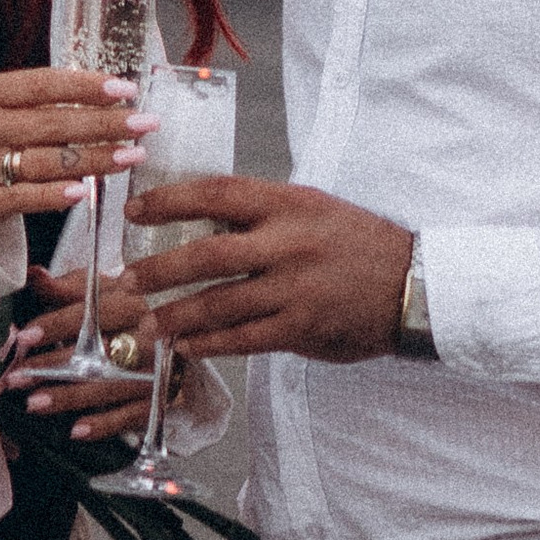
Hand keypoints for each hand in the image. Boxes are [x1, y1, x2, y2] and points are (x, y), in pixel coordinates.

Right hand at [0, 66, 146, 234]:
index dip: (85, 86)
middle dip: (105, 123)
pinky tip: (87, 190)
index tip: (125, 90)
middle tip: (145, 124)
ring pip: (48, 161)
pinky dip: (58, 194)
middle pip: (53, 124)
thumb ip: (41, 104)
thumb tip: (108, 98)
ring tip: (132, 156)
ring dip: (96, 158)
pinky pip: (27, 197)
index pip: (42, 84)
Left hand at [4, 265, 153, 428]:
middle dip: (54, 366)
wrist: (184, 334)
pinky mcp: (163, 398)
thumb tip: (33, 274)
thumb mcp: (106, 291)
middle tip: (17, 376)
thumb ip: (69, 287)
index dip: (57, 325)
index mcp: (134, 302)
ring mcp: (158, 370)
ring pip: (111, 385)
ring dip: (70, 397)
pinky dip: (104, 425)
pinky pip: (132, 415)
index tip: (25, 336)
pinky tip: (76, 430)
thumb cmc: (132, 311)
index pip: (93, 313)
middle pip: (99, 352)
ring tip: (34, 403)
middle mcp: (150, 336)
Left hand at [133, 174, 412, 362]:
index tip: (135, 211)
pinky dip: (209, 343)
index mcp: (288, 204)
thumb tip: (202, 216)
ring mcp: (294, 289)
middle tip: (126, 279)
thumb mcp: (312, 208)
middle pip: (207, 255)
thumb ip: (262, 213)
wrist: (413, 285)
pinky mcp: (300, 328)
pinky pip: (243, 339)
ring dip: (175, 315)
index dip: (169, 201)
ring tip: (145, 324)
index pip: (216, 194)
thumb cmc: (357, 242)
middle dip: (159, 269)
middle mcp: (287, 243)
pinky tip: (186, 346)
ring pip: (218, 303)